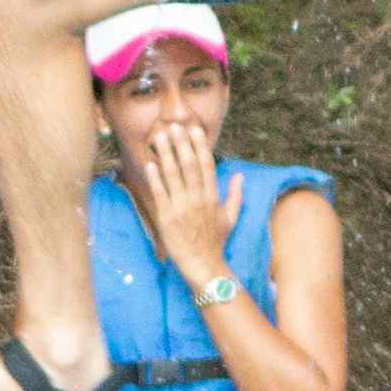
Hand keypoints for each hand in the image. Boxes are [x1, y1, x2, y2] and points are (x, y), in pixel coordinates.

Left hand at [123, 113, 225, 262]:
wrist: (203, 265)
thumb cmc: (215, 242)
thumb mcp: (230, 218)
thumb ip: (235, 195)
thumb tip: (240, 175)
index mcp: (212, 197)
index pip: (206, 165)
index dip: (199, 146)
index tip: (194, 130)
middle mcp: (198, 199)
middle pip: (189, 165)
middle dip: (181, 144)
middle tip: (174, 126)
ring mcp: (182, 208)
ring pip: (173, 175)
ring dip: (166, 154)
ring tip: (159, 137)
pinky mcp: (167, 217)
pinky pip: (160, 194)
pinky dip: (155, 178)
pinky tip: (150, 164)